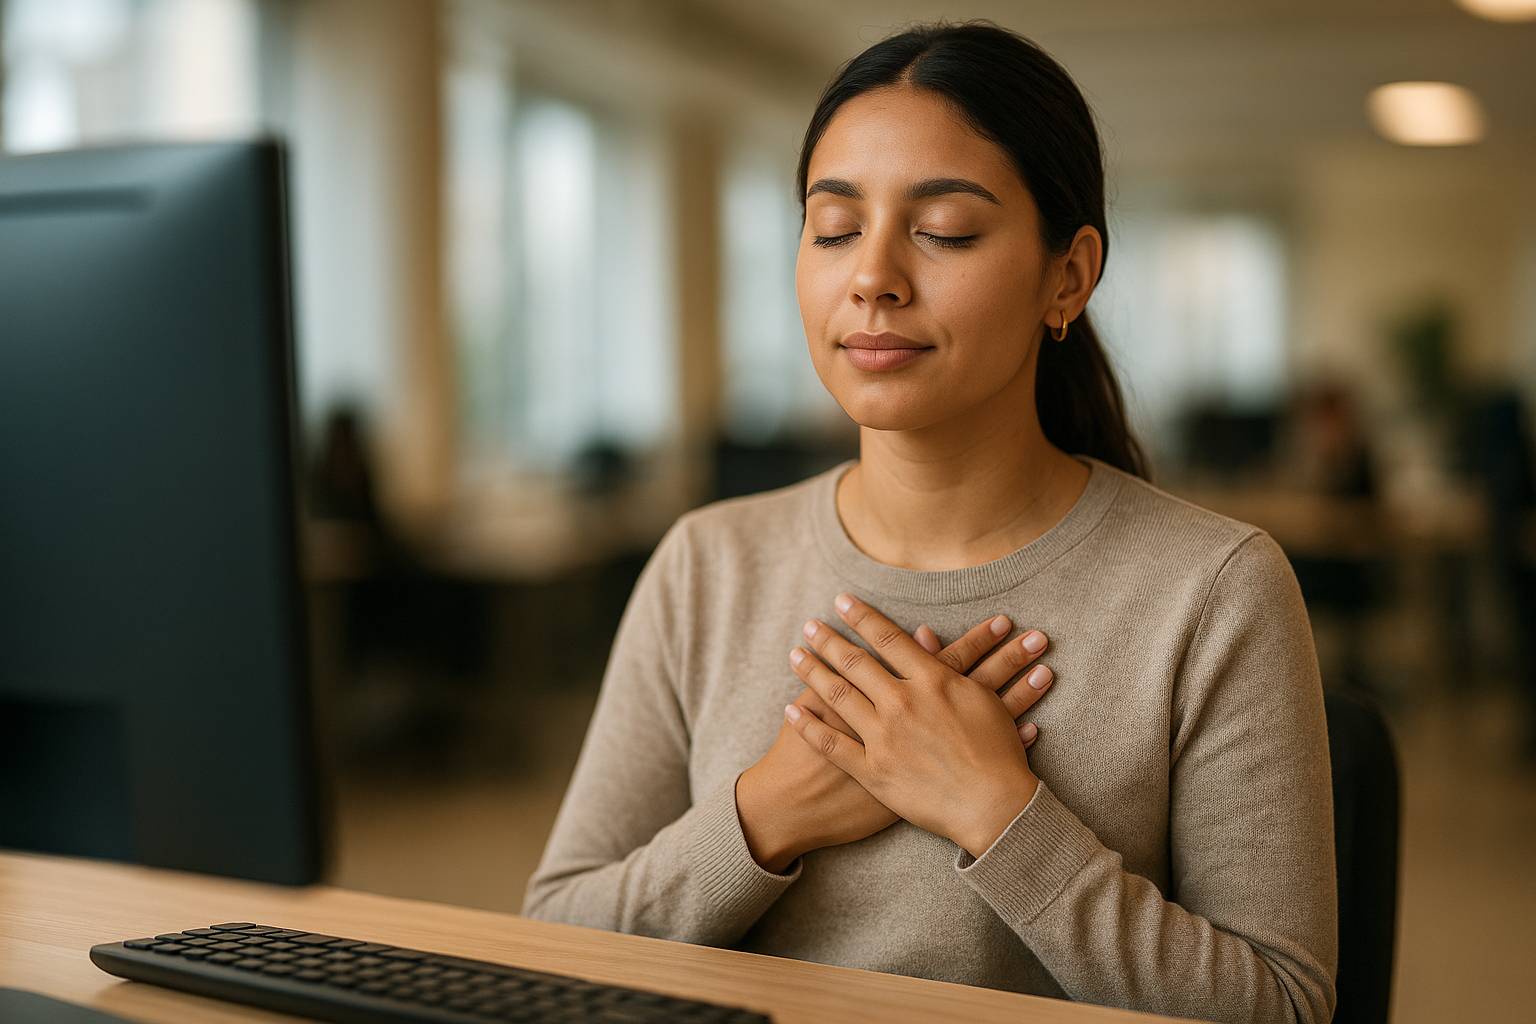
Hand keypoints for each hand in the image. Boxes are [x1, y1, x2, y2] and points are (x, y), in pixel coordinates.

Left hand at [785, 593, 1051, 859]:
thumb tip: (923, 635)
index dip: (862, 617)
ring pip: (837, 695)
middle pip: (855, 662)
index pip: (888, 638)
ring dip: (812, 672)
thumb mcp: (982, 699)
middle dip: (828, 640)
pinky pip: (831, 744)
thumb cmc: (998, 753)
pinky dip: (808, 725)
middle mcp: (902, 702)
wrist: (993, 806)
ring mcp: (884, 737)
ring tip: (795, 655)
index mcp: (932, 681)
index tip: (841, 601)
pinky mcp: (873, 771)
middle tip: (809, 625)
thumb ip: (949, 665)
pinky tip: (792, 708)